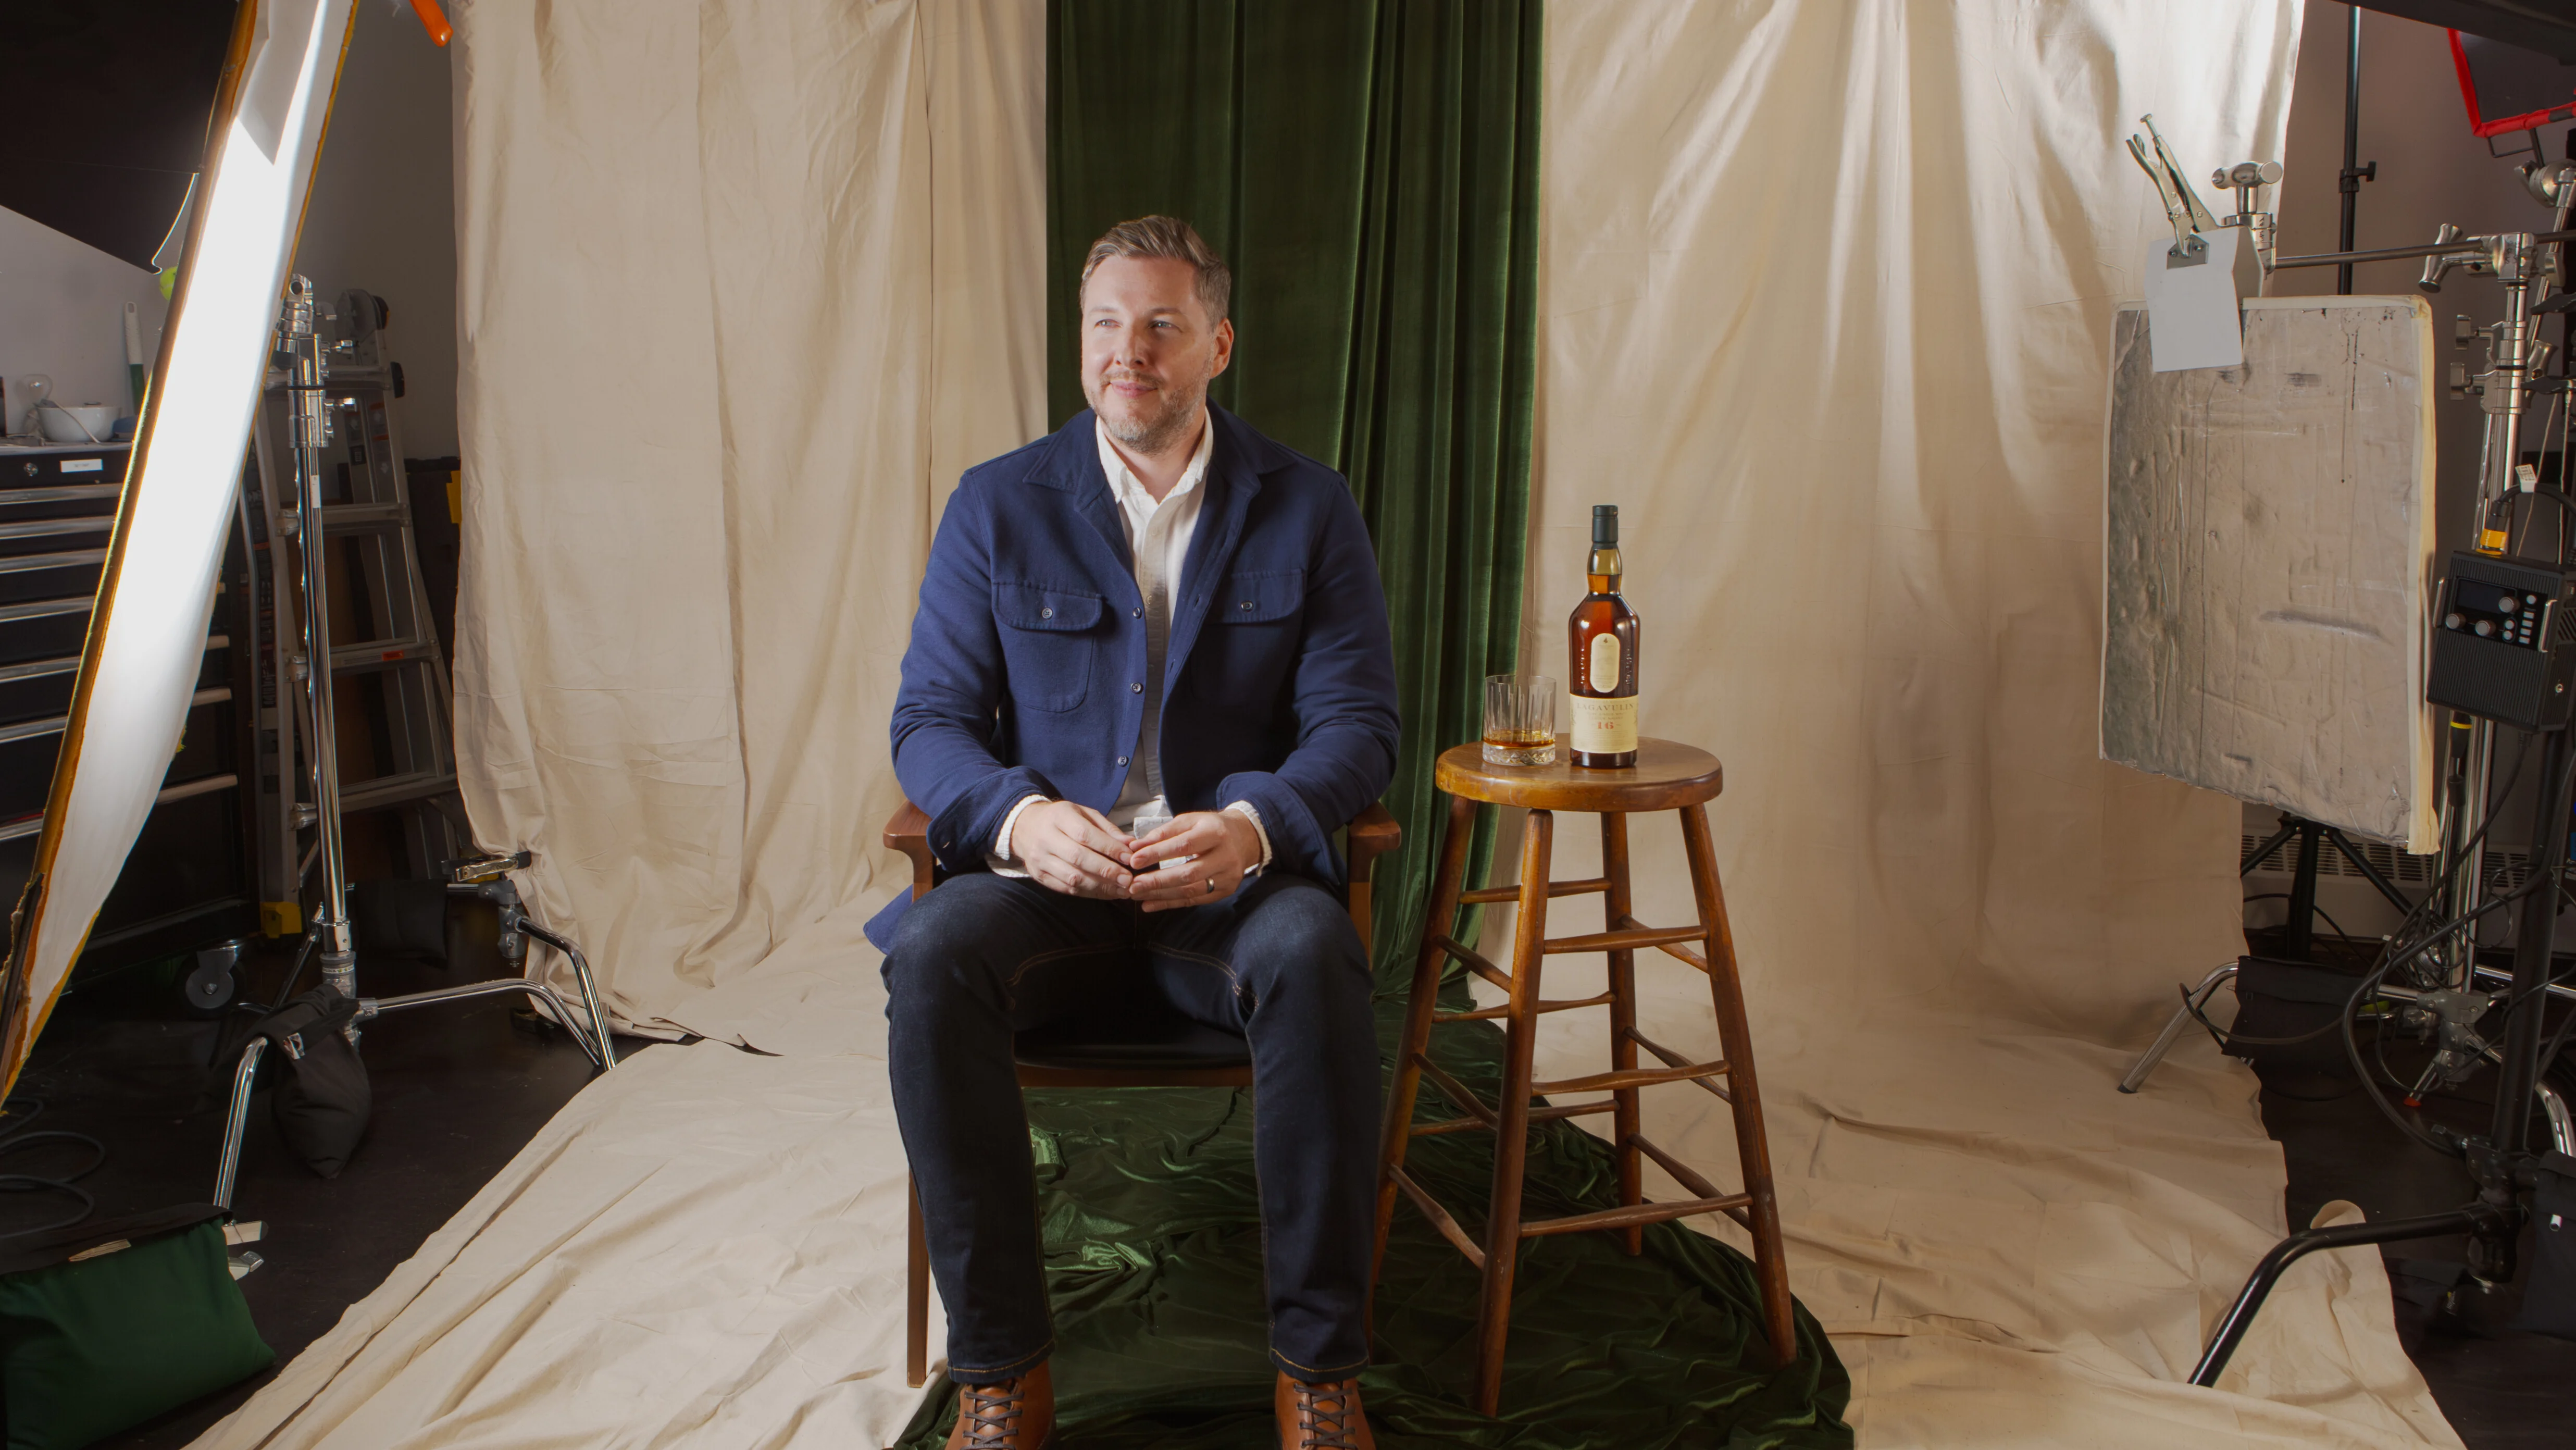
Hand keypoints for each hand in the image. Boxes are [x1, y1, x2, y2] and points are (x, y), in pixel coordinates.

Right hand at [1012, 800, 1133, 898]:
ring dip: (1100, 887)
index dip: (1108, 848)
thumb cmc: (1061, 819)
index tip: (1129, 858)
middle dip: (1106, 871)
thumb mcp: (1083, 813)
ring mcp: (1040, 860)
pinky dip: (1089, 893)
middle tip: (1128, 879)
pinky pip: (1066, 889)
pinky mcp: (1039, 876)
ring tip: (1121, 890)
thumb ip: (1107, 829)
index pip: (1085, 835)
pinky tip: (1106, 893)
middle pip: (1078, 858)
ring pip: (1072, 877)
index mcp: (1059, 817)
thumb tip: (1130, 845)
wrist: (1025, 827)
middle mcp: (1046, 838)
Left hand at [1127, 810, 1259, 911]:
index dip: (1158, 854)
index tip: (1134, 860)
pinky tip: (1150, 904)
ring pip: (1191, 890)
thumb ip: (1162, 833)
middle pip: (1189, 873)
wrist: (1245, 838)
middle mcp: (1225, 856)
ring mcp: (1228, 876)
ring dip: (1161, 895)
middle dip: (1158, 881)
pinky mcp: (1226, 891)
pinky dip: (1170, 904)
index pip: (1184, 846)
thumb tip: (1134, 846)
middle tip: (1133, 885)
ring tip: (1137, 895)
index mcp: (1215, 833)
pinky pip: (1195, 900)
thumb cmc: (1211, 827)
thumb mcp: (1190, 821)